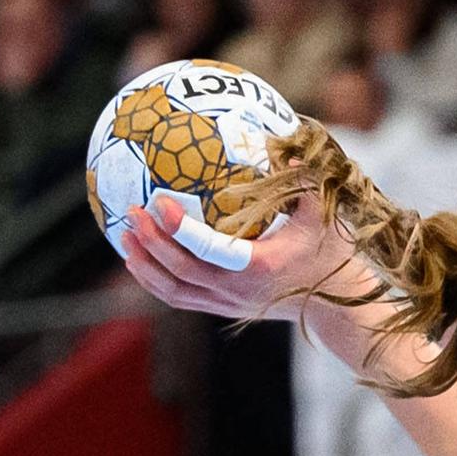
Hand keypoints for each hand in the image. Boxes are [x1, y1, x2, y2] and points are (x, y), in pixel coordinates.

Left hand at [113, 192, 367, 330]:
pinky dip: (153, 279)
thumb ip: (305, 180)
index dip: (180, 228)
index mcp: (259, 267)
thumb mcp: (323, 214)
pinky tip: (137, 257)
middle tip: (133, 212)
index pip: (210, 250)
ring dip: (145, 265)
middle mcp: (238, 291)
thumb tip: (285, 146)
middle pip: (182, 271)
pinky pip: (178, 297)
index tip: (160, 201)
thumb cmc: (329, 252)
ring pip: (173, 290)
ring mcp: (227, 303)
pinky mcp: (221, 309)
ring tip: (123, 236)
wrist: (334, 304)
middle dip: (152, 243)